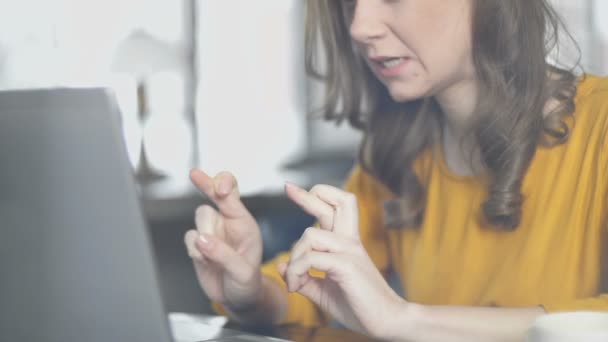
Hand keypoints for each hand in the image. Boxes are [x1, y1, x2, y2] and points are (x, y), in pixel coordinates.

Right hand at [184, 169, 262, 309]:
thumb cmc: (248, 283)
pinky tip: (206, 262)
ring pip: (199, 218)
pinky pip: (189, 238)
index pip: (233, 195)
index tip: (219, 187)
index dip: (224, 185)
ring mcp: (211, 231)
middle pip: (211, 194)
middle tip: (194, 173)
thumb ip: (224, 255)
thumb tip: (201, 239)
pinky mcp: (197, 243)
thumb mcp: (243, 272)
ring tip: (215, 255)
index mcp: (244, 223)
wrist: (237, 299)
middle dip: (205, 183)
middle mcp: (227, 222)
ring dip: (204, 234)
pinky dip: (194, 251)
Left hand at [279, 183, 405, 339]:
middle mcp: (349, 242)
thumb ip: (304, 277)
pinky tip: (296, 287)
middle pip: (336, 203)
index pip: (335, 208)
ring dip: (294, 257)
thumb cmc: (359, 307)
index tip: (292, 189)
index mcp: (346, 243)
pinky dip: (296, 271)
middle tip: (288, 188)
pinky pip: (311, 258)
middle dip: (308, 195)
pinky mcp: (347, 266)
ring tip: (294, 281)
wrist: (387, 323)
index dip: (314, 196)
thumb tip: (281, 265)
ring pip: (310, 234)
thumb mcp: (324, 291)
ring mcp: (350, 251)